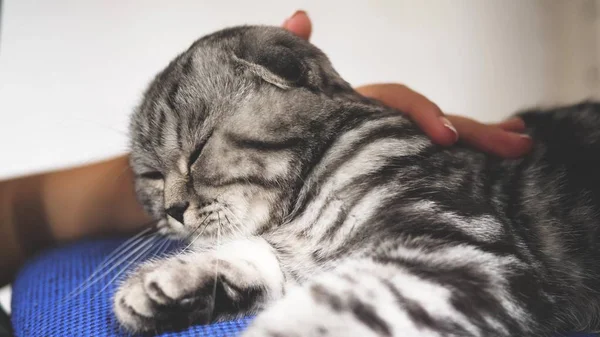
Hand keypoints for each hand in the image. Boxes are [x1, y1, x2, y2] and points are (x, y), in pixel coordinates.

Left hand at [282, 11, 531, 158]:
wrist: (277, 151)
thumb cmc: (289, 115)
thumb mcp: (290, 89)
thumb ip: (295, 56)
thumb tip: (300, 16)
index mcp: (360, 104)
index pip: (399, 101)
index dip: (423, 114)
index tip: (445, 136)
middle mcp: (381, 120)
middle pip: (434, 119)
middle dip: (475, 131)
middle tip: (516, 141)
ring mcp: (390, 140)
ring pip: (440, 138)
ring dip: (480, 141)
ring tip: (520, 146)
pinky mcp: (394, 163)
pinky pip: (429, 164)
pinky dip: (462, 164)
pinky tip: (492, 168)